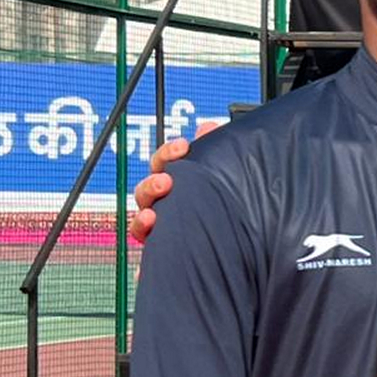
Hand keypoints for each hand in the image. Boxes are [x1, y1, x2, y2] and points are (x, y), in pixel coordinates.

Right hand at [129, 123, 213, 243]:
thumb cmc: (223, 214)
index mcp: (179, 184)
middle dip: (154, 179)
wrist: (234, 250)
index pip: (165, 163)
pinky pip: (142, 238)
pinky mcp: (161, 245)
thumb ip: (213, 154)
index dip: (170, 153)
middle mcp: (166, 203)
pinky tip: (151, 221)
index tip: (183, 147)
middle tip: (167, 180)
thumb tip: (208, 127)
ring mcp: (161, 224)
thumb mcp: (222, 180)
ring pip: (142, 210)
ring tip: (157, 202)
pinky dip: (142, 227)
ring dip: (146, 202)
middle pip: (148, 185)